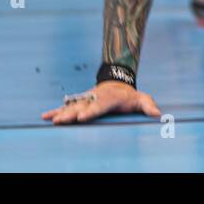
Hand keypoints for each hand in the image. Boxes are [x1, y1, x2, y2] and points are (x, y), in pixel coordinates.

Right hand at [41, 80, 161, 124]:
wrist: (117, 83)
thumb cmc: (129, 96)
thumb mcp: (141, 98)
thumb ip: (148, 105)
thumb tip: (157, 114)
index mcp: (110, 99)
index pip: (100, 105)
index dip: (91, 111)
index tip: (83, 117)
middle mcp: (95, 98)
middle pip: (82, 107)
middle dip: (71, 114)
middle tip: (61, 121)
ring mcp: (86, 100)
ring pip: (72, 106)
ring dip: (62, 113)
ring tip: (51, 120)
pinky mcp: (80, 102)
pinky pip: (67, 107)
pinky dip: (56, 111)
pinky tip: (45, 116)